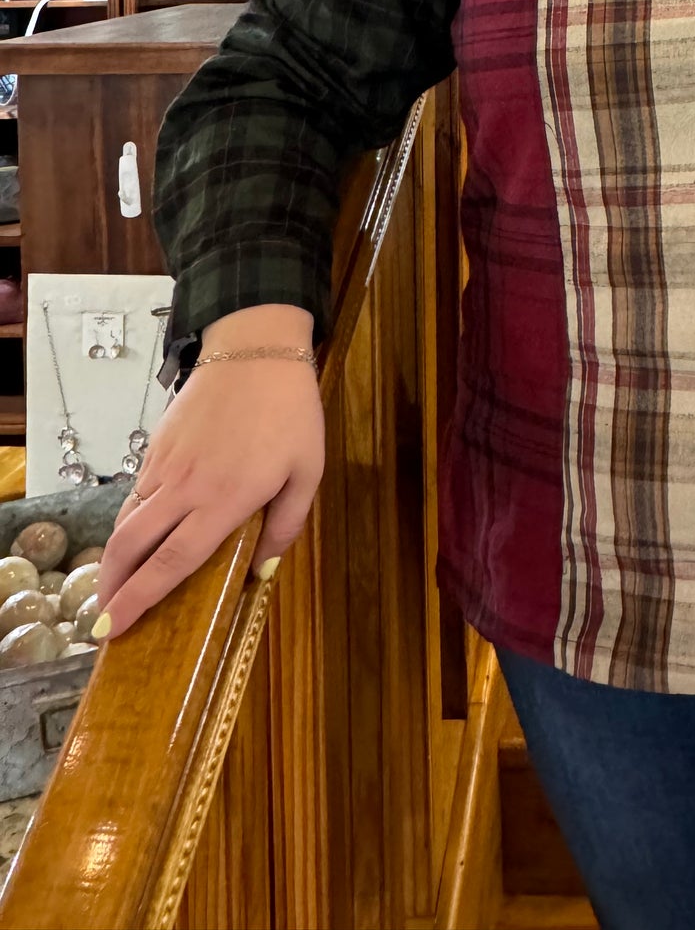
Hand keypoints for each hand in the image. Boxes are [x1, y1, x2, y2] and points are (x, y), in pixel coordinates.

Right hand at [95, 356, 324, 639]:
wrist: (255, 348)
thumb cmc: (289, 412)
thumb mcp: (307, 470)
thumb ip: (287, 524)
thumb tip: (262, 571)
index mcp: (223, 501)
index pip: (172, 563)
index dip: (140, 599)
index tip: (115, 628)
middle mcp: (185, 488)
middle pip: (133, 548)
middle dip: (112, 588)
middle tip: (105, 622)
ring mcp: (166, 465)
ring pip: (127, 520)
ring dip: (114, 558)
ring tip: (114, 585)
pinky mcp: (157, 445)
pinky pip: (136, 492)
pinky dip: (128, 521)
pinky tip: (136, 535)